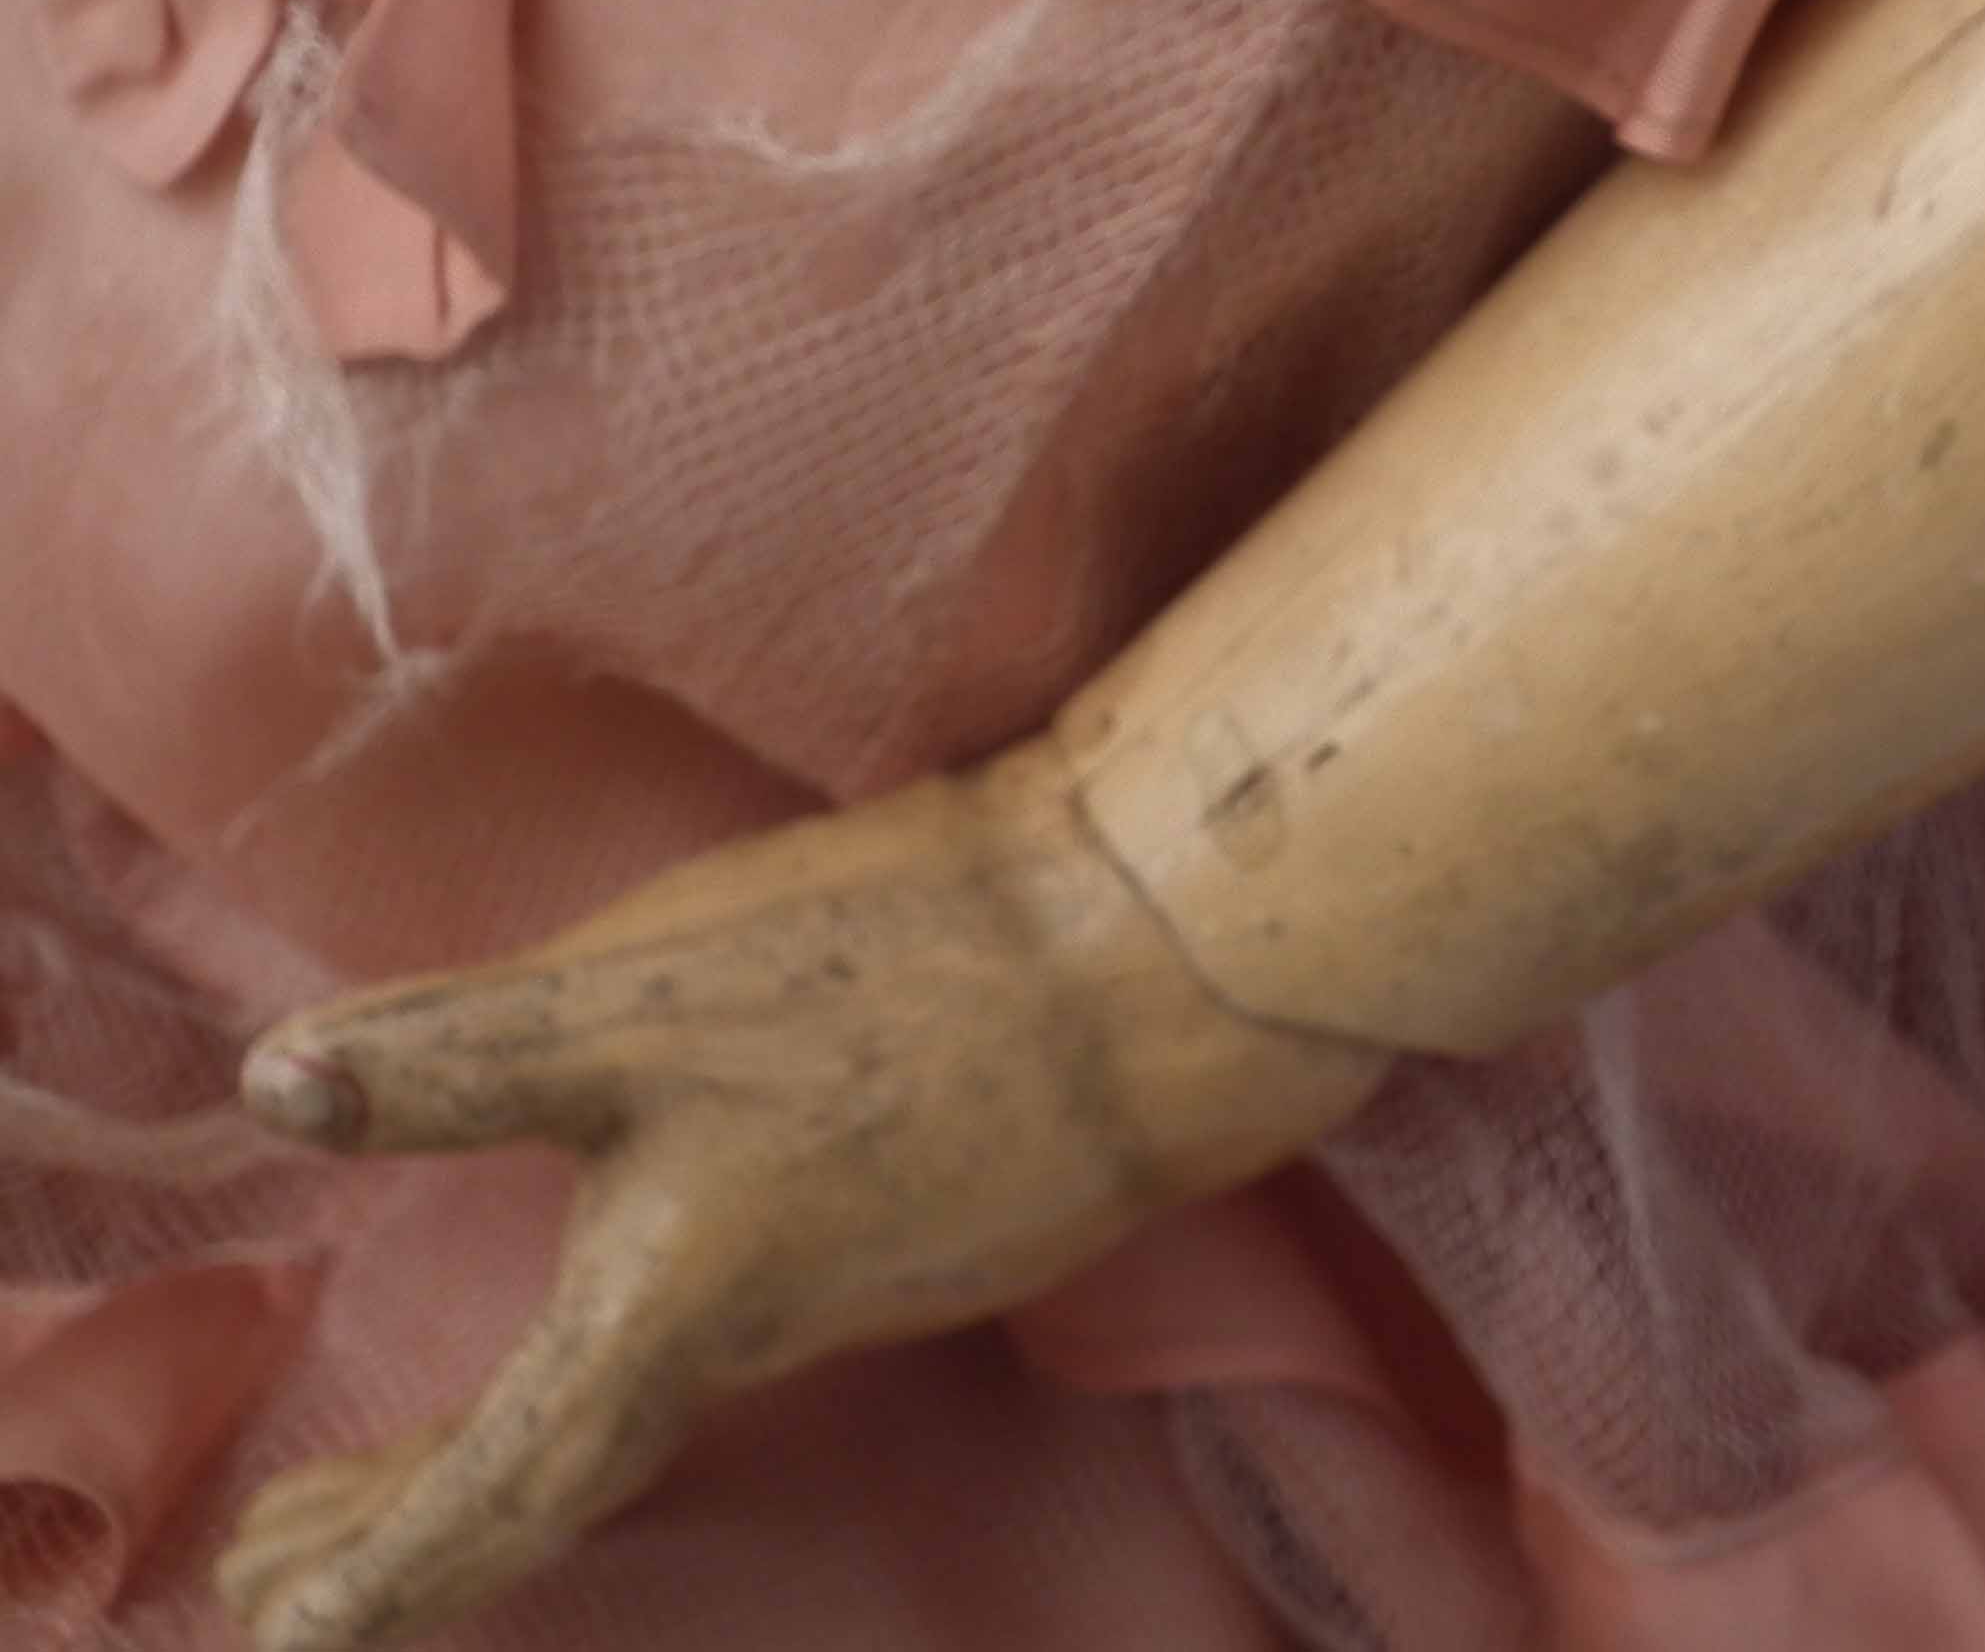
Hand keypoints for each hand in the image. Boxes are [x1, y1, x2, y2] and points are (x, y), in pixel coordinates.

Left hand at [214, 743, 1384, 1651]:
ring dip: (511, 1439)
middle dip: (419, 1511)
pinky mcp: (909, 1201)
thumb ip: (460, 1052)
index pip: (498, 1480)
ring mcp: (849, 1268)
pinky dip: (612, 1359)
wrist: (1153, 957)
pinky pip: (714, 1329)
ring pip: (634, 1397)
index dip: (383, 1560)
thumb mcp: (642, 1002)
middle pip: (562, 1457)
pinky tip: (624, 1276)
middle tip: (285, 1551)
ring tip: (415, 1451)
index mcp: (672, 1305)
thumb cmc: (898, 981)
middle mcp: (757, 1321)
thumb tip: (274, 1081)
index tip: (273, 1621)